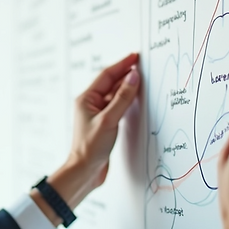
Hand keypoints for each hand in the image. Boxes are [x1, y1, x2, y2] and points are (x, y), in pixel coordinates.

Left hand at [31, 53, 140, 225]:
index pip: (106, 75)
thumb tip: (133, 77)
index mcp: (86, 99)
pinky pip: (117, 107)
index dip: (122, 65)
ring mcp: (98, 114)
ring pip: (115, 95)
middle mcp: (90, 104)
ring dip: (127, 88)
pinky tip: (136, 100)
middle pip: (111, 83)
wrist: (85, 171)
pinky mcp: (105, 124)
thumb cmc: (91, 147)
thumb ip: (122, 98)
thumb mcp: (109, 120)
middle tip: (142, 65)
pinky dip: (127, 101)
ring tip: (143, 80)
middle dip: (126, 74)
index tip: (135, 57)